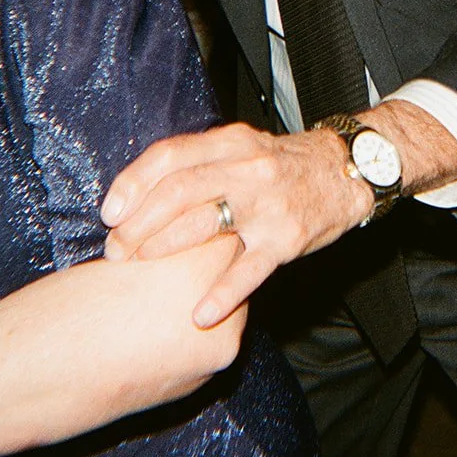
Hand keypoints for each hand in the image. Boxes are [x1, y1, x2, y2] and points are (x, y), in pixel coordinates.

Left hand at [100, 124, 370, 327]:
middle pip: (180, 191)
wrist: (346, 172)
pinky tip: (200, 313)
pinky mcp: (287, 238)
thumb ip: (198, 162)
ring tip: (139, 268)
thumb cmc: (282, 164)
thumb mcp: (242, 147)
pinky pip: (249, 269)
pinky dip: (222, 293)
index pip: (171, 155)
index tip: (110, 212)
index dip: (134, 183)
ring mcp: (268, 204)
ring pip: (206, 223)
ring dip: (165, 248)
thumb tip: (138, 189)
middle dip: (140, 223)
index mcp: (230, 143)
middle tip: (116, 250)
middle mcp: (247, 168)